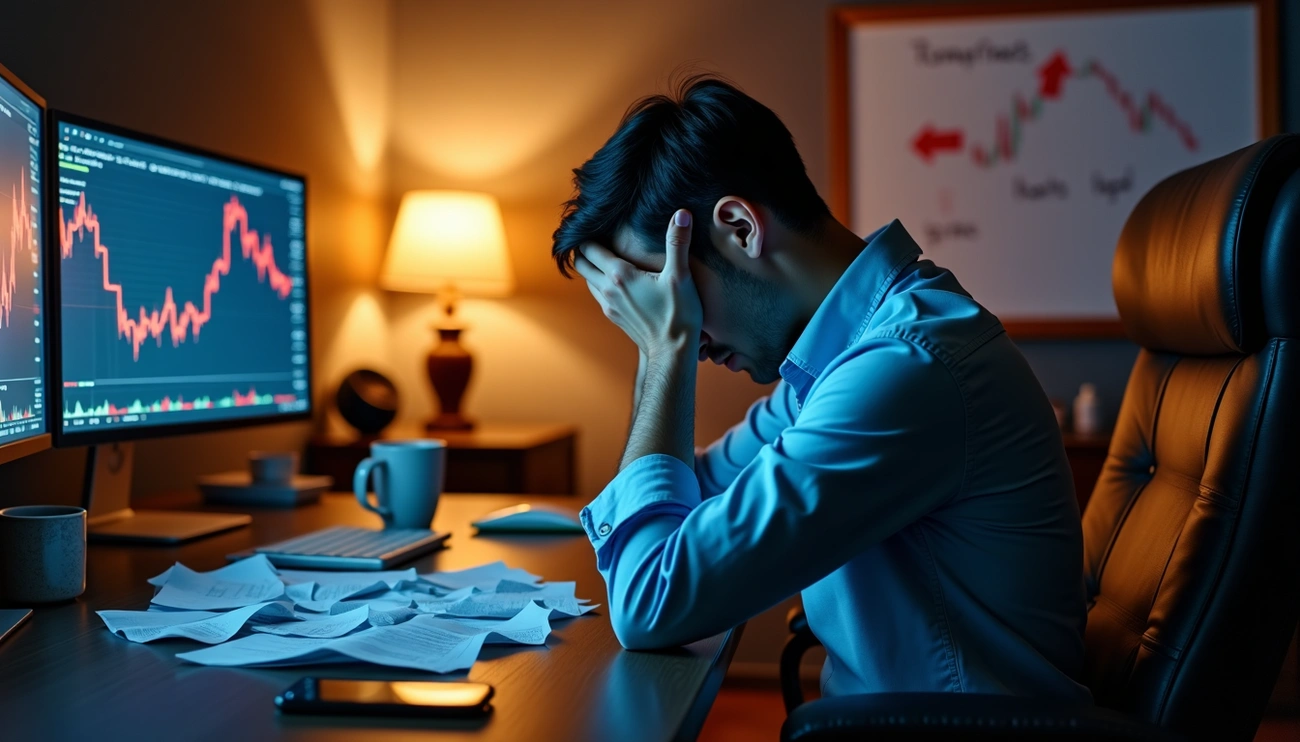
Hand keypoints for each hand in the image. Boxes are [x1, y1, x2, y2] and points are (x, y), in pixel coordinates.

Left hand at [573, 209, 702, 358]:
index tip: (589, 223)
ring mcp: (609, 306)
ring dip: (590, 267)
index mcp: (620, 275)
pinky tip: (614, 280)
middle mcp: (608, 290)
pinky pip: (598, 295)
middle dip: (583, 249)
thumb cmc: (679, 315)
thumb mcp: (681, 276)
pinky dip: (599, 283)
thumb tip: (681, 214)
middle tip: (591, 237)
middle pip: (581, 264)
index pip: (590, 248)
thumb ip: (678, 243)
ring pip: (588, 280)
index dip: (586, 234)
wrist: (672, 353)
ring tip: (601, 255)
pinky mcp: (614, 317)